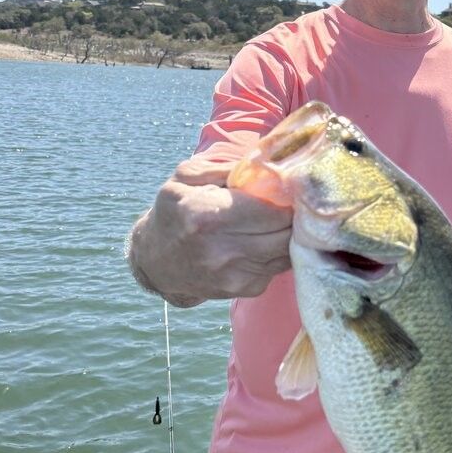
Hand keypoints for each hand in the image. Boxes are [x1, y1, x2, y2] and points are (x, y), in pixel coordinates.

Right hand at [127, 156, 292, 304]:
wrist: (156, 261)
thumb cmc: (175, 211)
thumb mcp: (187, 177)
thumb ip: (226, 167)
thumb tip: (266, 163)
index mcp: (207, 216)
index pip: (273, 211)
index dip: (289, 199)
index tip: (292, 188)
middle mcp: (222, 251)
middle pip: (286, 234)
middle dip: (295, 217)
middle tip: (294, 202)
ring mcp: (234, 275)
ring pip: (287, 252)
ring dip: (290, 234)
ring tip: (280, 219)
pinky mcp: (244, 290)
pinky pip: (279, 267)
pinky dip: (279, 251)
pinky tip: (266, 239)